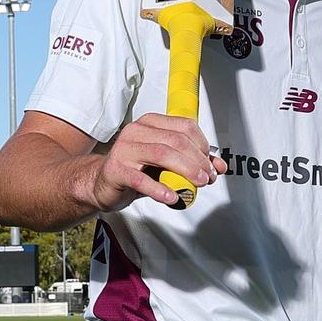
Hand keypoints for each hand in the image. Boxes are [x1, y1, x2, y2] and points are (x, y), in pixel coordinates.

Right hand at [78, 113, 222, 210]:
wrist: (102, 184)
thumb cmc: (136, 170)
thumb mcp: (168, 164)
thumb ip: (193, 161)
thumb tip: (219, 166)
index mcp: (151, 123)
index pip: (185, 127)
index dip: (203, 145)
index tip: (210, 164)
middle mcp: (137, 131)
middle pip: (176, 141)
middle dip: (198, 161)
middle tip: (207, 177)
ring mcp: (124, 149)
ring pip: (162, 154)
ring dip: (186, 171)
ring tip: (197, 184)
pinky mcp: (116, 170)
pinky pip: (141, 179)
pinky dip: (160, 189)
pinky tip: (172, 197)